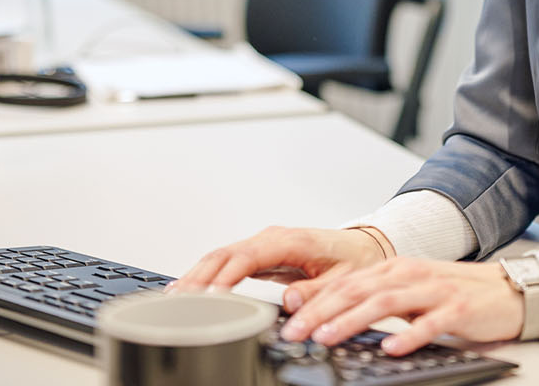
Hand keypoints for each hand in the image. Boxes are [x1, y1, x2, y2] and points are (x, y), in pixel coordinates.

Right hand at [171, 226, 384, 294]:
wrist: (363, 246)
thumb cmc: (354, 260)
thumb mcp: (344, 280)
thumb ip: (318, 292)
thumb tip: (289, 301)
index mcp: (291, 241)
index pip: (248, 257)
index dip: (226, 277)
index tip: (209, 295)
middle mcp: (272, 238)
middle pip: (225, 254)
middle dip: (199, 276)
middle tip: (179, 300)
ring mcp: (264, 244)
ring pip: (221, 257)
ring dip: (197, 275)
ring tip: (175, 298)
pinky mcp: (260, 254)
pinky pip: (227, 262)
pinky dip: (207, 274)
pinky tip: (191, 289)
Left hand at [278, 257, 523, 356]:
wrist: (507, 290)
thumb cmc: (454, 293)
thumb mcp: (409, 292)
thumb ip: (375, 300)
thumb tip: (330, 319)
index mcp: (394, 269)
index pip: (345, 284)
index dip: (313, 302)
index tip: (288, 321)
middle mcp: (409, 274)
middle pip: (357, 291)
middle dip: (321, 312)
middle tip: (296, 332)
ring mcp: (434, 290)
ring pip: (385, 302)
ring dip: (352, 320)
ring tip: (328, 336)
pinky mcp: (458, 308)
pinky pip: (430, 323)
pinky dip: (408, 334)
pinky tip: (391, 347)